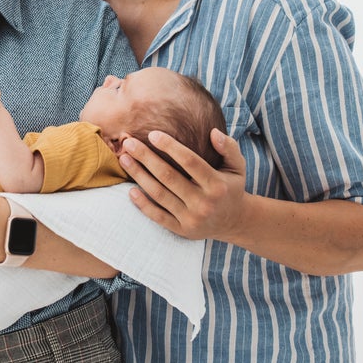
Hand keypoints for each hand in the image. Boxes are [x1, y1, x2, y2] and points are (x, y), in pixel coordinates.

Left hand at [119, 128, 248, 241]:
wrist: (234, 222)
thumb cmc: (231, 187)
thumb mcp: (238, 166)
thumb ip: (229, 147)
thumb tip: (213, 132)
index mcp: (217, 185)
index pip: (190, 161)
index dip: (170, 146)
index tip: (152, 134)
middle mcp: (204, 203)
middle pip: (168, 176)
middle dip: (146, 157)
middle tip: (129, 142)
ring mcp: (191, 218)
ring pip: (159, 195)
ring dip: (139, 176)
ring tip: (124, 159)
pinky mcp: (182, 230)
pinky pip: (157, 216)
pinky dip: (142, 204)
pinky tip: (130, 190)